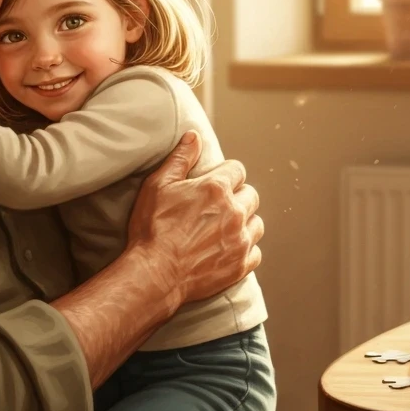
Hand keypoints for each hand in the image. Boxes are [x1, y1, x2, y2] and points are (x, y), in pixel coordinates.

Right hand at [126, 131, 262, 306]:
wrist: (155, 273)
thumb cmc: (152, 228)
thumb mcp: (158, 186)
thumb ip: (180, 159)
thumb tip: (194, 136)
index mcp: (216, 189)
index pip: (237, 170)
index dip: (225, 174)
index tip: (215, 182)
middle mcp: (234, 212)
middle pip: (251, 195)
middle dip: (237, 196)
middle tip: (218, 206)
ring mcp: (240, 240)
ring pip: (257, 223)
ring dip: (245, 223)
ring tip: (225, 228)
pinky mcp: (240, 265)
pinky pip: (255, 252)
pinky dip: (245, 249)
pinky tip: (228, 249)